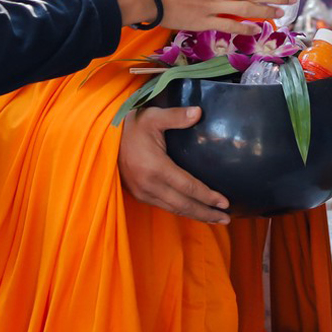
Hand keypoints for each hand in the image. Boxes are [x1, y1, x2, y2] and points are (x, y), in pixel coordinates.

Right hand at [119, 105, 228, 223]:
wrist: (104, 138)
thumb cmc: (131, 126)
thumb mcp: (153, 116)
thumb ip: (176, 116)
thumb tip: (199, 112)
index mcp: (155, 168)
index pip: (188, 187)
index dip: (208, 196)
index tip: (225, 202)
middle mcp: (149, 185)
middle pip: (184, 205)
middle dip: (206, 213)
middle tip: (226, 219)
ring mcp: (143, 192)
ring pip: (174, 209)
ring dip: (195, 215)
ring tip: (214, 219)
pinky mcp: (139, 194)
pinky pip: (164, 207)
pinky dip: (181, 210)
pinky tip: (193, 210)